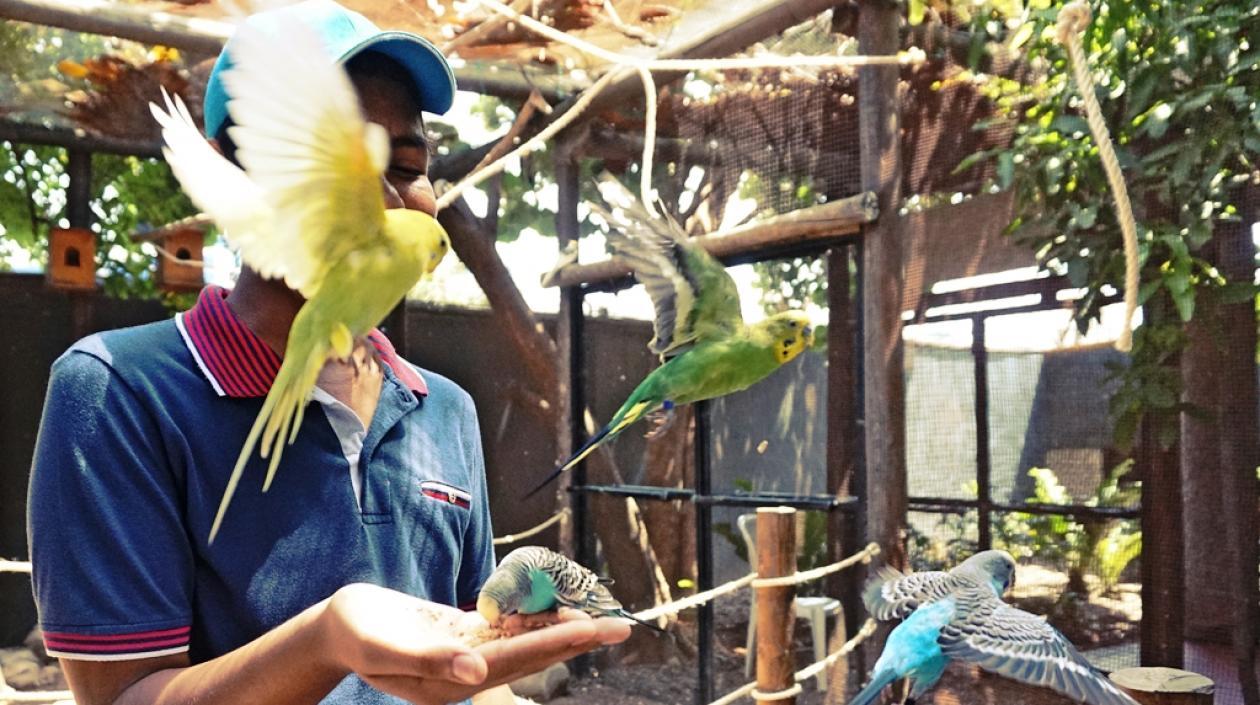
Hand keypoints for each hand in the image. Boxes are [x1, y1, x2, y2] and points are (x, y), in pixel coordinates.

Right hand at [319, 583, 629, 704]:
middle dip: (576, 639)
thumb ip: (431, 660)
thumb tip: (476, 674)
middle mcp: (466, 672)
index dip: (559, 643)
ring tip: (599, 615)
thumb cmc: (356, 634)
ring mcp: (465, 655)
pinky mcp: (460, 637)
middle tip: (621, 625)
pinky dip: (530, 617)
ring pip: (523, 641)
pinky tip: (555, 605)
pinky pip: (504, 629)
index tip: (594, 629)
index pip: (517, 660)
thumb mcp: (384, 647)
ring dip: (560, 628)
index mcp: (451, 681)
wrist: (336, 626)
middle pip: (532, 654)